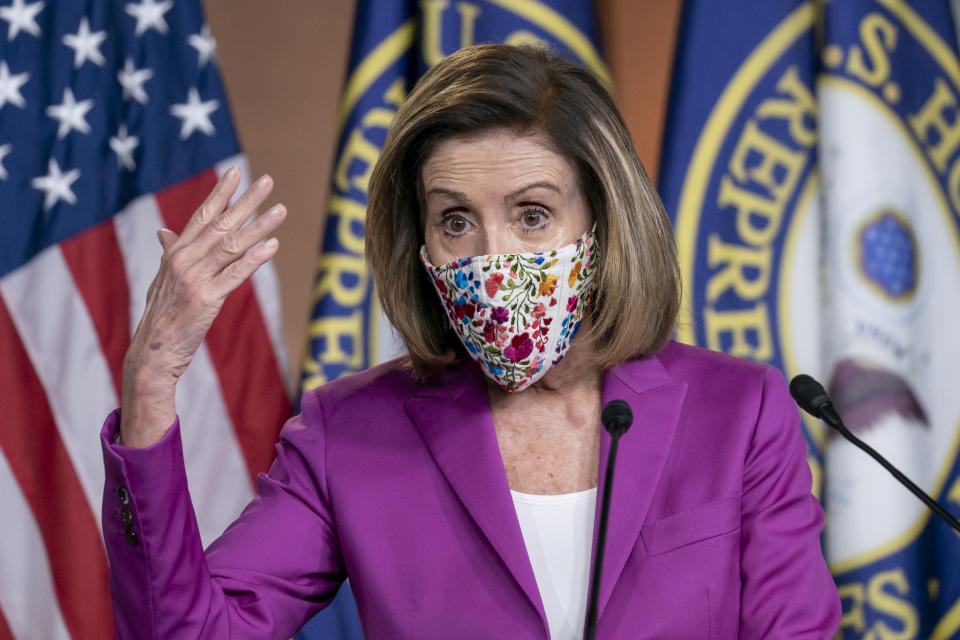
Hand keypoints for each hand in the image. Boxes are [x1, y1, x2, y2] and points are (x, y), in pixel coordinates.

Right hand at [119, 167, 285, 446]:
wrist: (152, 350)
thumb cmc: (162, 314)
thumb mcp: (163, 279)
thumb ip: (170, 253)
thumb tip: (164, 232)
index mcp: (176, 252)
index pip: (202, 215)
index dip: (221, 193)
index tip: (237, 171)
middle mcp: (183, 259)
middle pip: (220, 223)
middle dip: (246, 201)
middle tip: (267, 180)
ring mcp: (194, 278)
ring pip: (231, 245)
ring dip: (259, 226)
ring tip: (280, 209)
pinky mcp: (206, 299)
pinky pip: (236, 274)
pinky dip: (255, 258)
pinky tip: (273, 245)